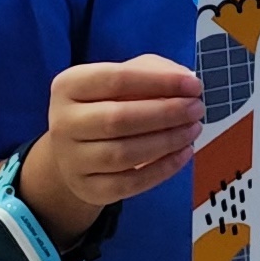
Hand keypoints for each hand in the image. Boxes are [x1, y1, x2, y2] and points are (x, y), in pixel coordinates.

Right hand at [19, 54, 206, 230]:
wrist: (76, 148)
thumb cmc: (107, 103)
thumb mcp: (125, 76)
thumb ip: (154, 71)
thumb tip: (185, 81)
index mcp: (68, 86)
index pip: (116, 79)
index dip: (160, 82)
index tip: (194, 85)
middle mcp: (63, 123)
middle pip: (119, 119)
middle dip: (166, 113)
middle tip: (197, 109)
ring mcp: (71, 160)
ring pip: (124, 154)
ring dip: (167, 141)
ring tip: (193, 129)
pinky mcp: (88, 188)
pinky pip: (130, 183)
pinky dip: (162, 169)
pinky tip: (184, 153)